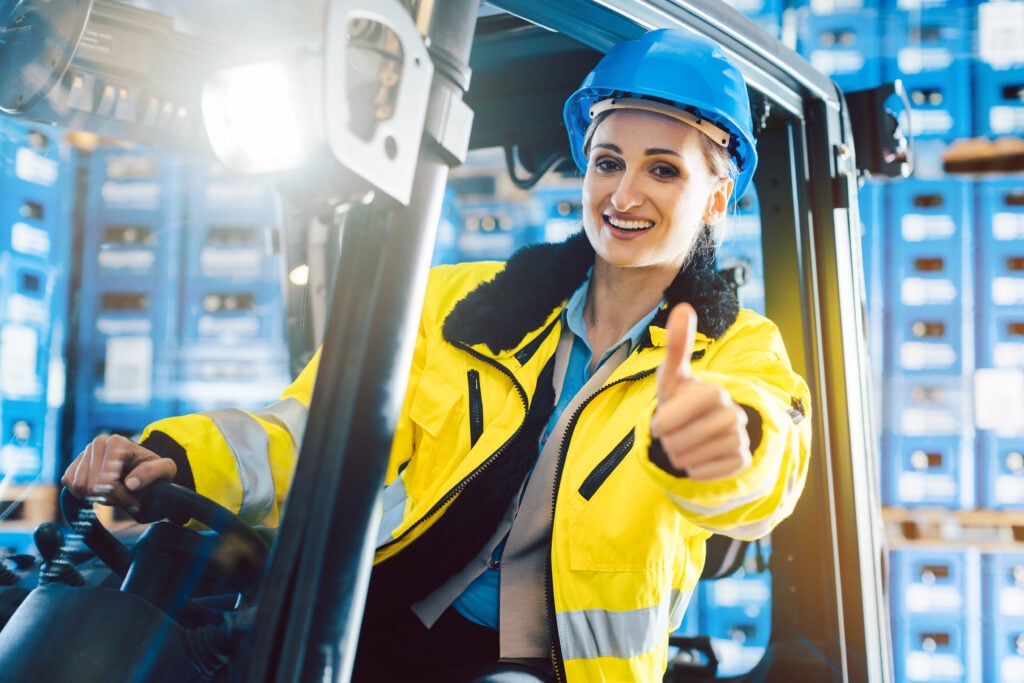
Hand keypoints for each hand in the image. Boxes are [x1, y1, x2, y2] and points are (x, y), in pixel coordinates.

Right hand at [61, 434, 176, 512]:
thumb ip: (153, 472)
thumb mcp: (165, 470)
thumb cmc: (154, 470)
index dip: (121, 497)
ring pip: (79, 488)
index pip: (108, 481)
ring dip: (98, 498)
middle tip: (126, 501)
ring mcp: (84, 454)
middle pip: (92, 486)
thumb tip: (131, 483)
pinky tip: (102, 493)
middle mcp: (98, 444)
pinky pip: (70, 487)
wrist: (141, 470)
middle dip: (111, 499)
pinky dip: (84, 496)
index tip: (135, 503)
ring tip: (115, 495)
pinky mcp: (74, 466)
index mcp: (117, 443)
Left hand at [651, 303, 751, 480]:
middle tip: (670, 437)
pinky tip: (694, 460)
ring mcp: (740, 437)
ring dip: (680, 456)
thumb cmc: (679, 402)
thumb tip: (684, 307)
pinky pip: (711, 472)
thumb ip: (677, 345)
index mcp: (715, 392)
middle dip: (671, 440)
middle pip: (690, 436)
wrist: (694, 431)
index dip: (669, 418)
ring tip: (679, 447)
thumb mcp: (672, 378)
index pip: (691, 406)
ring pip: (699, 456)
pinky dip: (695, 470)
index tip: (659, 423)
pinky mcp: (742, 460)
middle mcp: (733, 413)